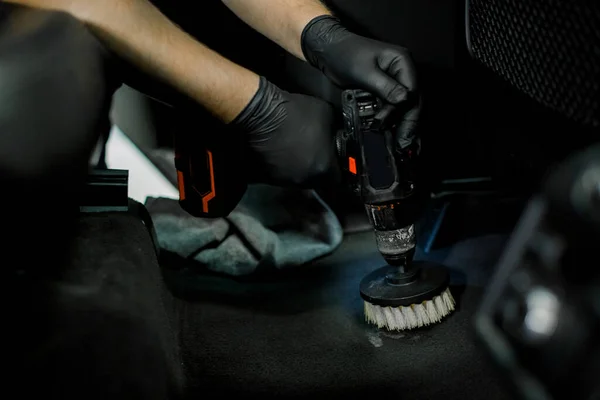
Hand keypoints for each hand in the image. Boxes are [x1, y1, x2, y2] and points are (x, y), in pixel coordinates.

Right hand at [231, 77, 337, 186]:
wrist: (263, 114)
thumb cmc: (294, 113)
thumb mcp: (328, 114)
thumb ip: (334, 131)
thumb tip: (336, 133)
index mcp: (322, 168)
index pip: (337, 178)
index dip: (337, 168)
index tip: (334, 160)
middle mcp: (304, 179)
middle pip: (316, 180)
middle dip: (317, 168)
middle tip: (314, 152)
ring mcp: (284, 179)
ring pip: (297, 178)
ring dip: (299, 167)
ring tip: (295, 149)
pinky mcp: (267, 177)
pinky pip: (280, 175)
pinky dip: (282, 166)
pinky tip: (281, 151)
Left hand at [301, 15, 419, 149]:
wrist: (329, 50)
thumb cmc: (345, 54)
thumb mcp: (365, 72)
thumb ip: (385, 87)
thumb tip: (403, 101)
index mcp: (402, 62)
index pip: (412, 90)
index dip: (404, 109)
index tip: (390, 123)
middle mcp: (402, 72)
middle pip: (412, 101)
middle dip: (408, 123)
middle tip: (404, 144)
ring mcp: (394, 81)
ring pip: (404, 107)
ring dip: (402, 125)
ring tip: (401, 145)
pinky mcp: (385, 90)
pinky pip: (393, 107)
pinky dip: (392, 121)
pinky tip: (392, 135)